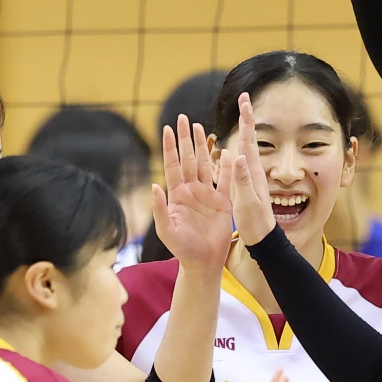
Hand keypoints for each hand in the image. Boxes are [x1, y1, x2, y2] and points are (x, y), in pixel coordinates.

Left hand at [153, 115, 236, 268]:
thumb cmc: (182, 248)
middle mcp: (191, 190)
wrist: (203, 262)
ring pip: (204, 164)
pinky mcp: (222, 201)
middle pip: (187, 159)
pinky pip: (225, 180)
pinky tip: (227, 151)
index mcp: (176, 195)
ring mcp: (207, 194)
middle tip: (183, 118)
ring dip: (202, 146)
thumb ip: (159, 208)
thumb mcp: (166, 230)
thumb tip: (154, 186)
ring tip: (200, 127)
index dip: (169, 147)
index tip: (167, 128)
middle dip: (185, 139)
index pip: (171, 165)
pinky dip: (226, 166)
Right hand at [225, 100, 277, 245]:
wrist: (263, 237)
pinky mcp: (247, 183)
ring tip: (242, 115)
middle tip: (244, 98)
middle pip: (249, 137)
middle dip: (246, 117)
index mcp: (252, 171)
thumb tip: (239, 155)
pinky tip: (236, 147)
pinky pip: (241, 160)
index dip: (246, 119)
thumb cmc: (255, 222)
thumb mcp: (247, 202)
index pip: (249, 139)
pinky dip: (238, 148)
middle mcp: (253, 169)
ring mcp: (251, 176)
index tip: (245, 100)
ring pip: (246, 147)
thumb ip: (243, 180)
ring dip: (243, 130)